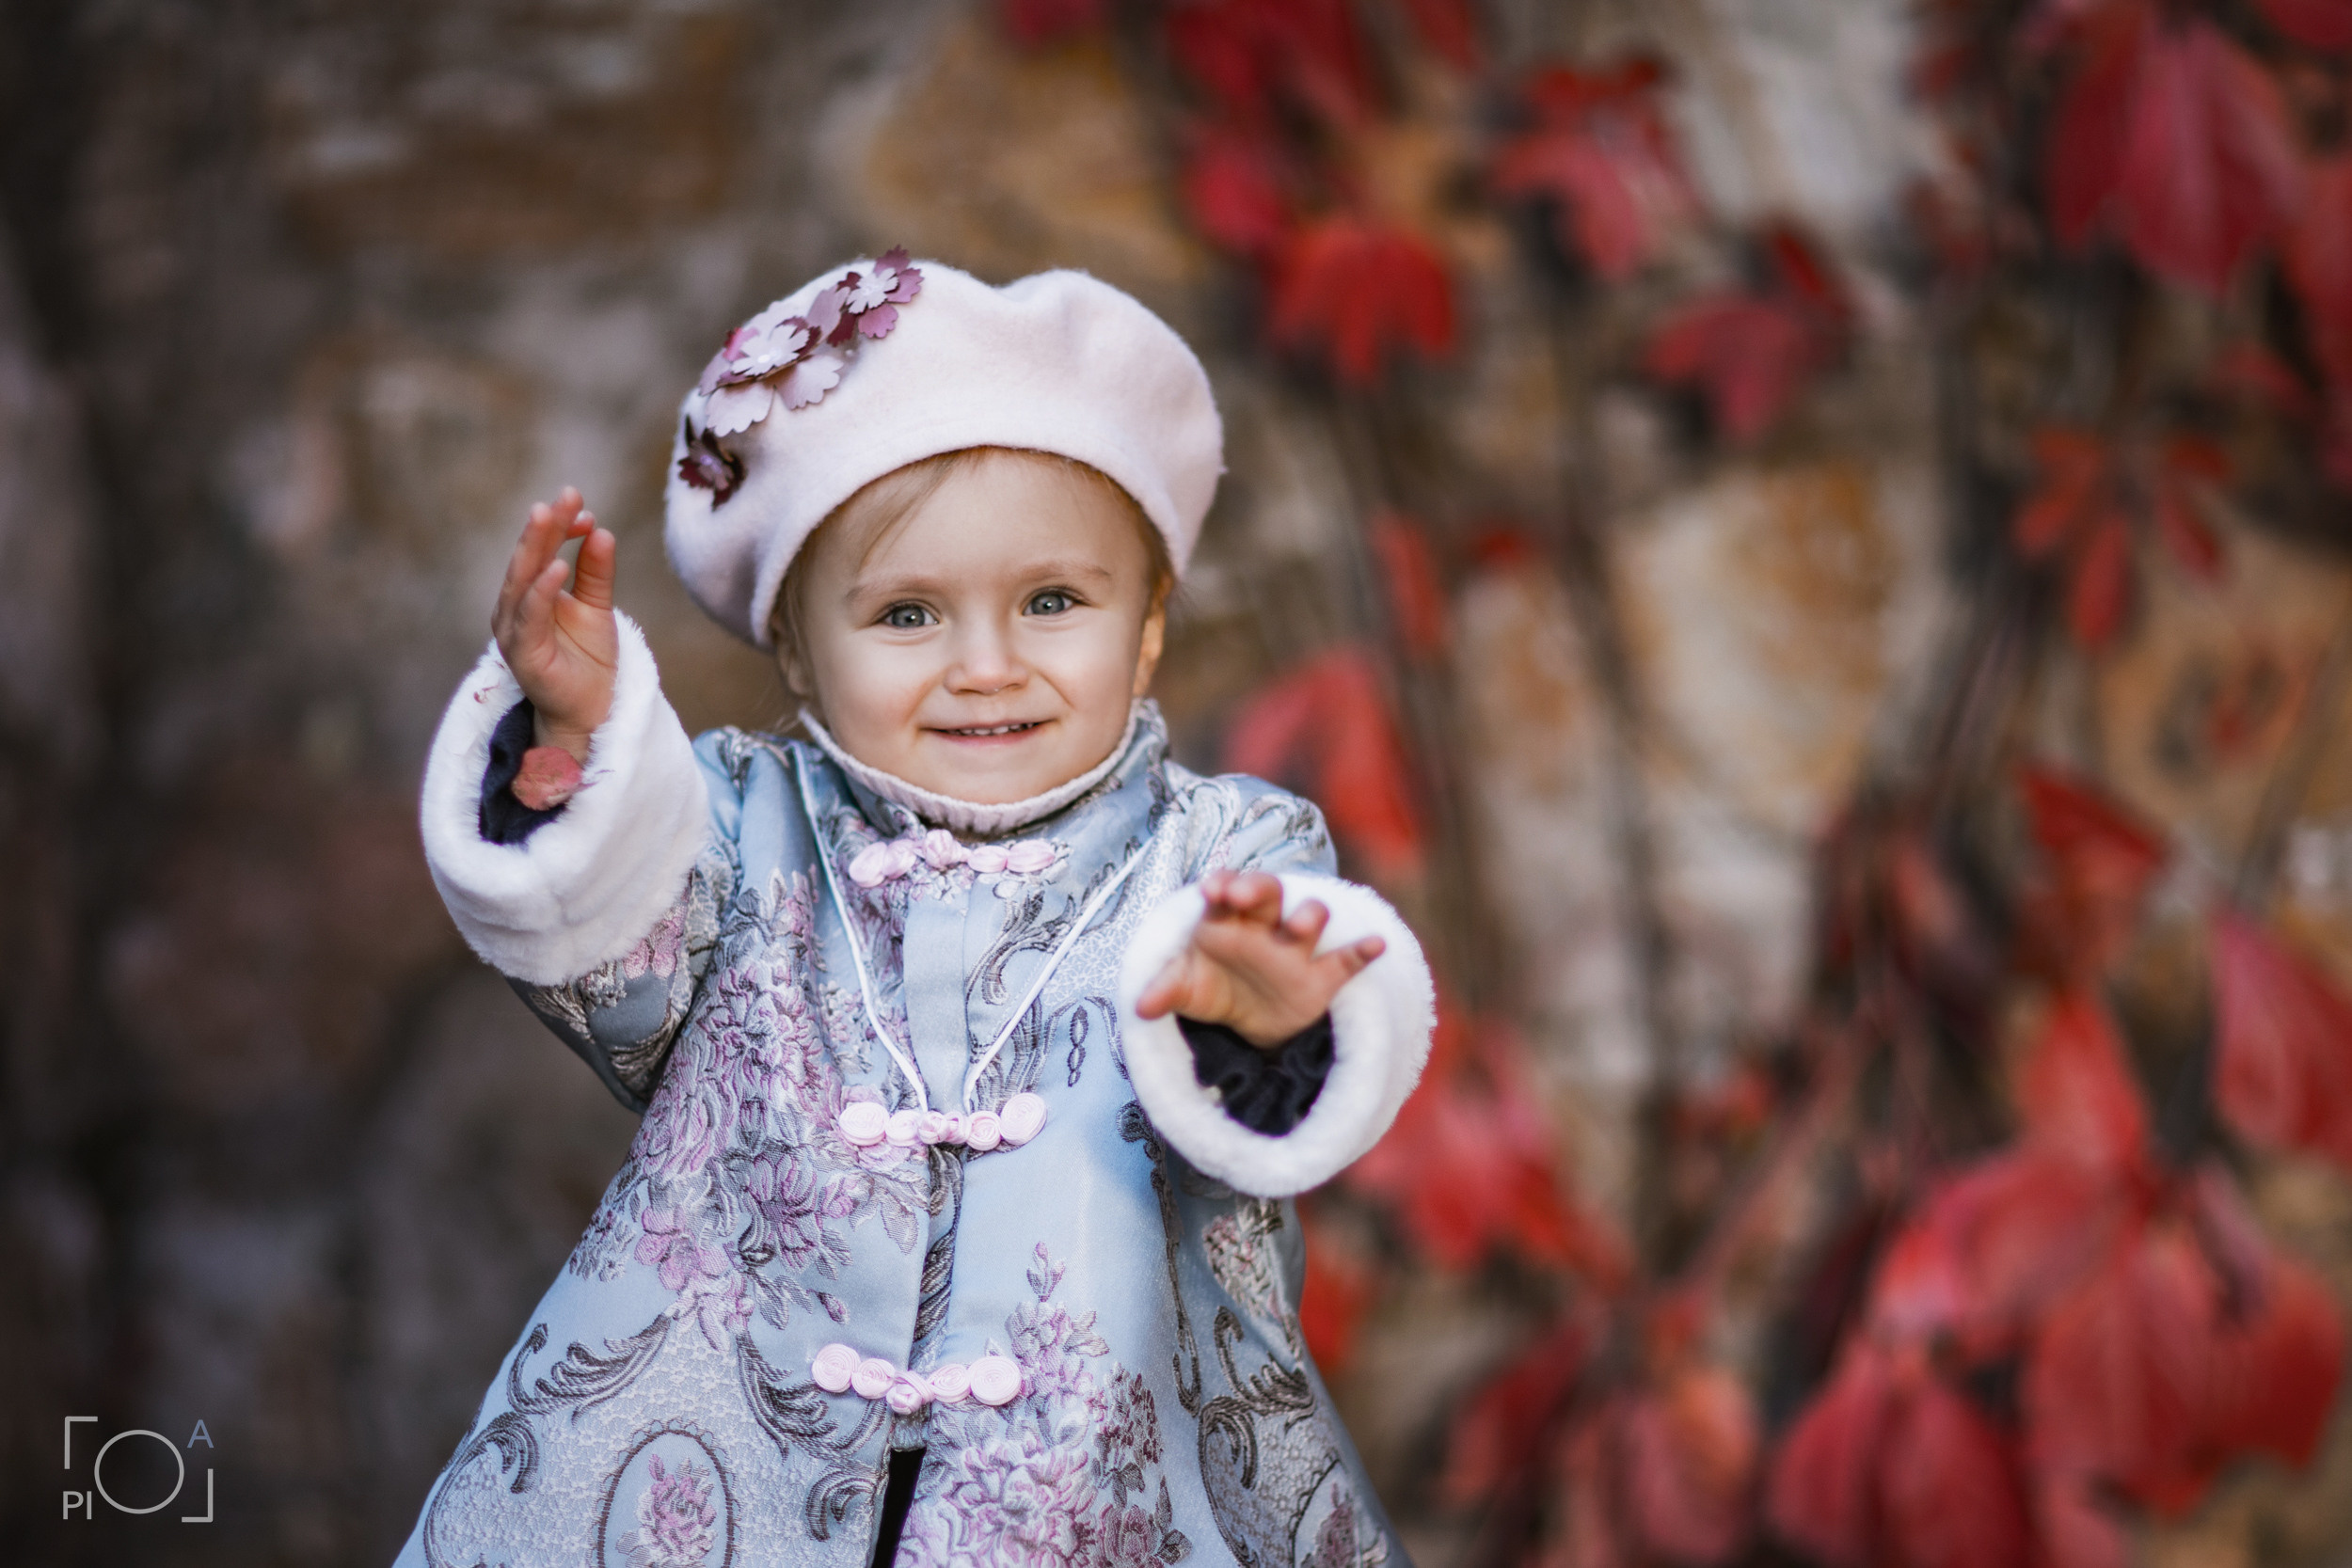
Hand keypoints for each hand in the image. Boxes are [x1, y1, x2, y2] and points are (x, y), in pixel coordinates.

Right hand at [491, 487, 617, 763]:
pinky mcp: (522, 653)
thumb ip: (597, 572)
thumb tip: (601, 531)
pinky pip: (529, 618)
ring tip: (551, 519)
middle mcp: (516, 607)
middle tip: (564, 496)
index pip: (542, 550)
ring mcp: (515, 629)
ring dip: (536, 549)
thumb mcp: (597, 608)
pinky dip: (540, 592)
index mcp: (531, 592)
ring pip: (521, 582)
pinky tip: (557, 569)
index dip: (560, 526)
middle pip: (529, 559)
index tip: (583, 506)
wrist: (592, 710)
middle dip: (546, 526)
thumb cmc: (589, 659)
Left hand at [1133, 869, 1386, 1048]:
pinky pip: (1346, 963)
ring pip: (1309, 921)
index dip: (1222, 885)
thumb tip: (1139, 1007)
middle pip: (1268, 894)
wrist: (1245, 1023)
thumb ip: (1164, 990)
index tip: (1211, 889)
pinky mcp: (1321, 979)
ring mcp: (1295, 951)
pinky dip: (1362, 953)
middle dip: (1257, 889)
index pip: (1226, 891)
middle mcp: (1264, 926)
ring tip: (1302, 922)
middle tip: (1241, 893)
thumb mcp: (1184, 990)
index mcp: (1227, 919)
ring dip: (1308, 917)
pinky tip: (1375, 945)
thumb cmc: (1211, 987)